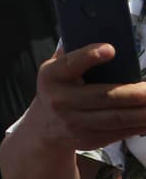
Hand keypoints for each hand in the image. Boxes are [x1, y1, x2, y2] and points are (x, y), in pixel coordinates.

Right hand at [28, 44, 145, 151]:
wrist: (43, 126)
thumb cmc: (58, 87)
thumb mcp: (56, 68)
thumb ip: (75, 54)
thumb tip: (106, 39)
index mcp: (52, 76)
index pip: (71, 64)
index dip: (90, 57)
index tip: (111, 49)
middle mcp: (60, 100)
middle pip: (104, 96)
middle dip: (133, 93)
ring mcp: (74, 123)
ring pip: (116, 118)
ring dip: (142, 112)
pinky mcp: (88, 139)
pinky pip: (119, 132)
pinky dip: (138, 125)